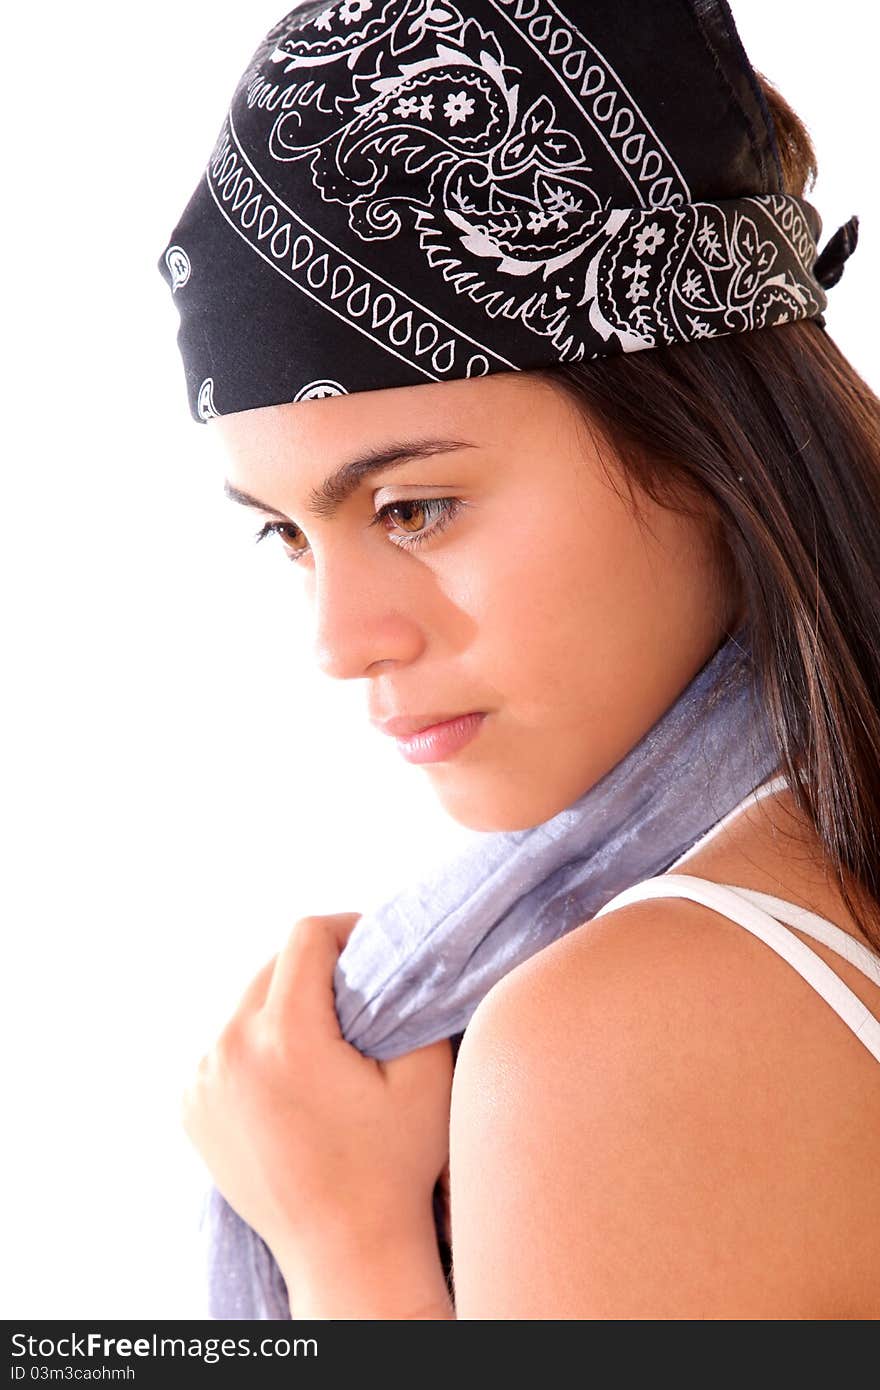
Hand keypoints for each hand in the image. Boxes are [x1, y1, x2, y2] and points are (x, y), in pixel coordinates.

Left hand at [181, 912, 454, 1314]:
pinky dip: (257, 1046)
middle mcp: (229, 1050)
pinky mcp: (190, 1106)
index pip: (305, 936)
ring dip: (284, 1008)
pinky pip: (225, 1045)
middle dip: (315, 972)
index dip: (346, 930)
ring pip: (247, 1004)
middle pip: (272, 966)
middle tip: (356, 1002)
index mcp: (285, 1036)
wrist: (344, 1252)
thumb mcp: (424, 1075)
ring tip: (324, 1047)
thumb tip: (394, 958)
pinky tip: (291, 1082)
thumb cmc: (393, 1166)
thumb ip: (409, 1000)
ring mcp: (202, 1080)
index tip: (371, 952)